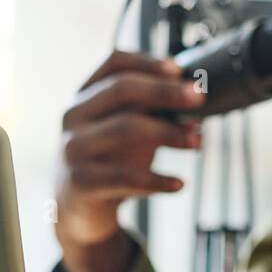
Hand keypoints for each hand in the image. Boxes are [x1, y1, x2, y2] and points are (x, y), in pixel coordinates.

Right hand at [54, 51, 205, 271]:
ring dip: (168, 132)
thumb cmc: (108, 162)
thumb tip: (195, 101)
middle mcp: (73, 115)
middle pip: (121, 89)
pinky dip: (157, 181)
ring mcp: (73, 148)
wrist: (78, 211)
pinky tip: (179, 184)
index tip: (178, 69)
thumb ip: (151, 112)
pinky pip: (124, 177)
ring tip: (197, 141)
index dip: (147, 60)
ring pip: (125, 128)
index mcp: (84, 95)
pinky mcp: (81, 181)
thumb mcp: (127, 131)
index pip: (113, 62)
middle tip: (198, 97)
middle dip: (165, 90)